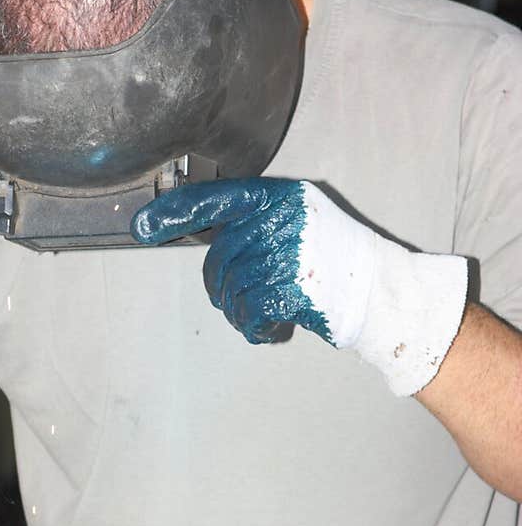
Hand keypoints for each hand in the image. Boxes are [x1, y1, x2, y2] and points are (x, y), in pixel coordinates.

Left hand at [132, 178, 467, 395]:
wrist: (381, 292)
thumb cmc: (336, 259)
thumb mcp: (298, 220)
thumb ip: (255, 222)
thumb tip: (200, 234)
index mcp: (280, 197)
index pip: (215, 198)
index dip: (174, 212)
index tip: (143, 227)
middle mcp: (282, 219)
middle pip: (220, 256)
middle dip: (220, 285)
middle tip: (236, 300)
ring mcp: (290, 253)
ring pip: (232, 288)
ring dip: (238, 311)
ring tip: (261, 315)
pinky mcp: (296, 288)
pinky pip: (249, 311)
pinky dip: (254, 327)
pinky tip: (271, 328)